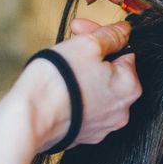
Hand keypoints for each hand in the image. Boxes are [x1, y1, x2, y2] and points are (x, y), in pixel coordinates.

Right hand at [10, 20, 141, 151]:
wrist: (32, 118)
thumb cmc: (60, 82)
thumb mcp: (88, 46)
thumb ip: (111, 36)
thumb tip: (124, 31)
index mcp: (130, 87)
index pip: (125, 52)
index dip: (103, 37)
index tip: (82, 30)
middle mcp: (122, 110)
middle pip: (112, 73)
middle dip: (92, 55)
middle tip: (70, 44)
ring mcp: (104, 125)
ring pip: (98, 90)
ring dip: (84, 75)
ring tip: (61, 68)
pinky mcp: (84, 134)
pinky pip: (85, 108)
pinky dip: (76, 96)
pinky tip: (60, 90)